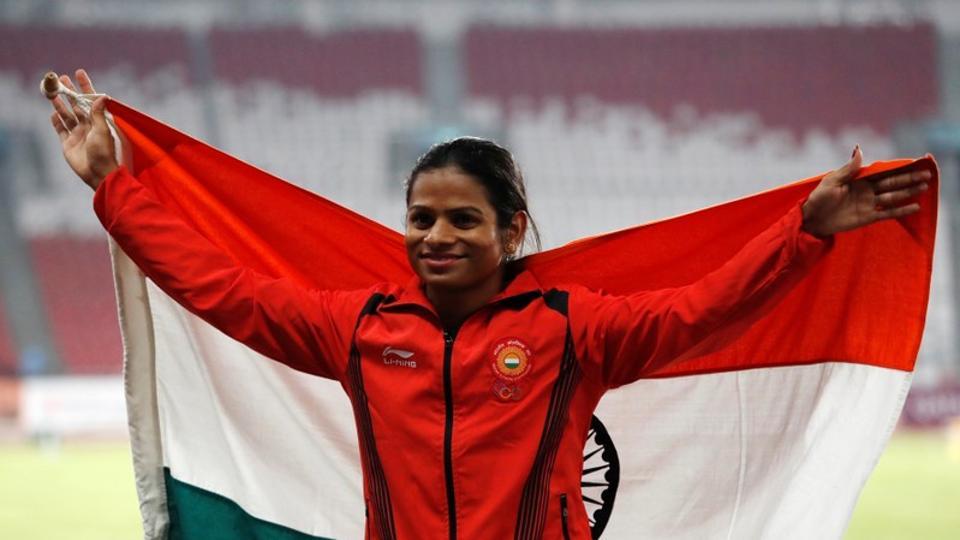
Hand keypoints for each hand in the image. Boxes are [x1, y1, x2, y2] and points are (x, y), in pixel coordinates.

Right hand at [48, 69, 117, 190]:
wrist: (97, 173)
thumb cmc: (103, 152)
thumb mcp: (102, 130)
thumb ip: (98, 113)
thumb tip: (102, 95)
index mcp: (98, 121)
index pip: (90, 99)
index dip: (85, 86)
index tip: (79, 73)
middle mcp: (87, 125)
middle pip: (76, 105)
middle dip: (69, 92)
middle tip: (61, 78)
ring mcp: (77, 134)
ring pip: (66, 115)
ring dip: (60, 104)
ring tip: (52, 93)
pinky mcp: (68, 143)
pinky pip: (61, 130)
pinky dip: (56, 122)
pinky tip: (52, 114)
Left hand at [801, 146, 929, 237]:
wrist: (811, 219)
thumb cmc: (818, 198)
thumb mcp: (832, 180)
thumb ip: (849, 168)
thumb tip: (859, 148)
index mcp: (858, 179)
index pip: (882, 172)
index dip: (897, 167)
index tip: (913, 162)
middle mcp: (866, 191)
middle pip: (891, 184)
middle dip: (908, 179)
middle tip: (926, 175)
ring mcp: (868, 204)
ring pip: (892, 197)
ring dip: (908, 192)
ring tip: (924, 187)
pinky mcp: (867, 218)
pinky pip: (887, 214)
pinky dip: (900, 211)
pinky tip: (914, 207)